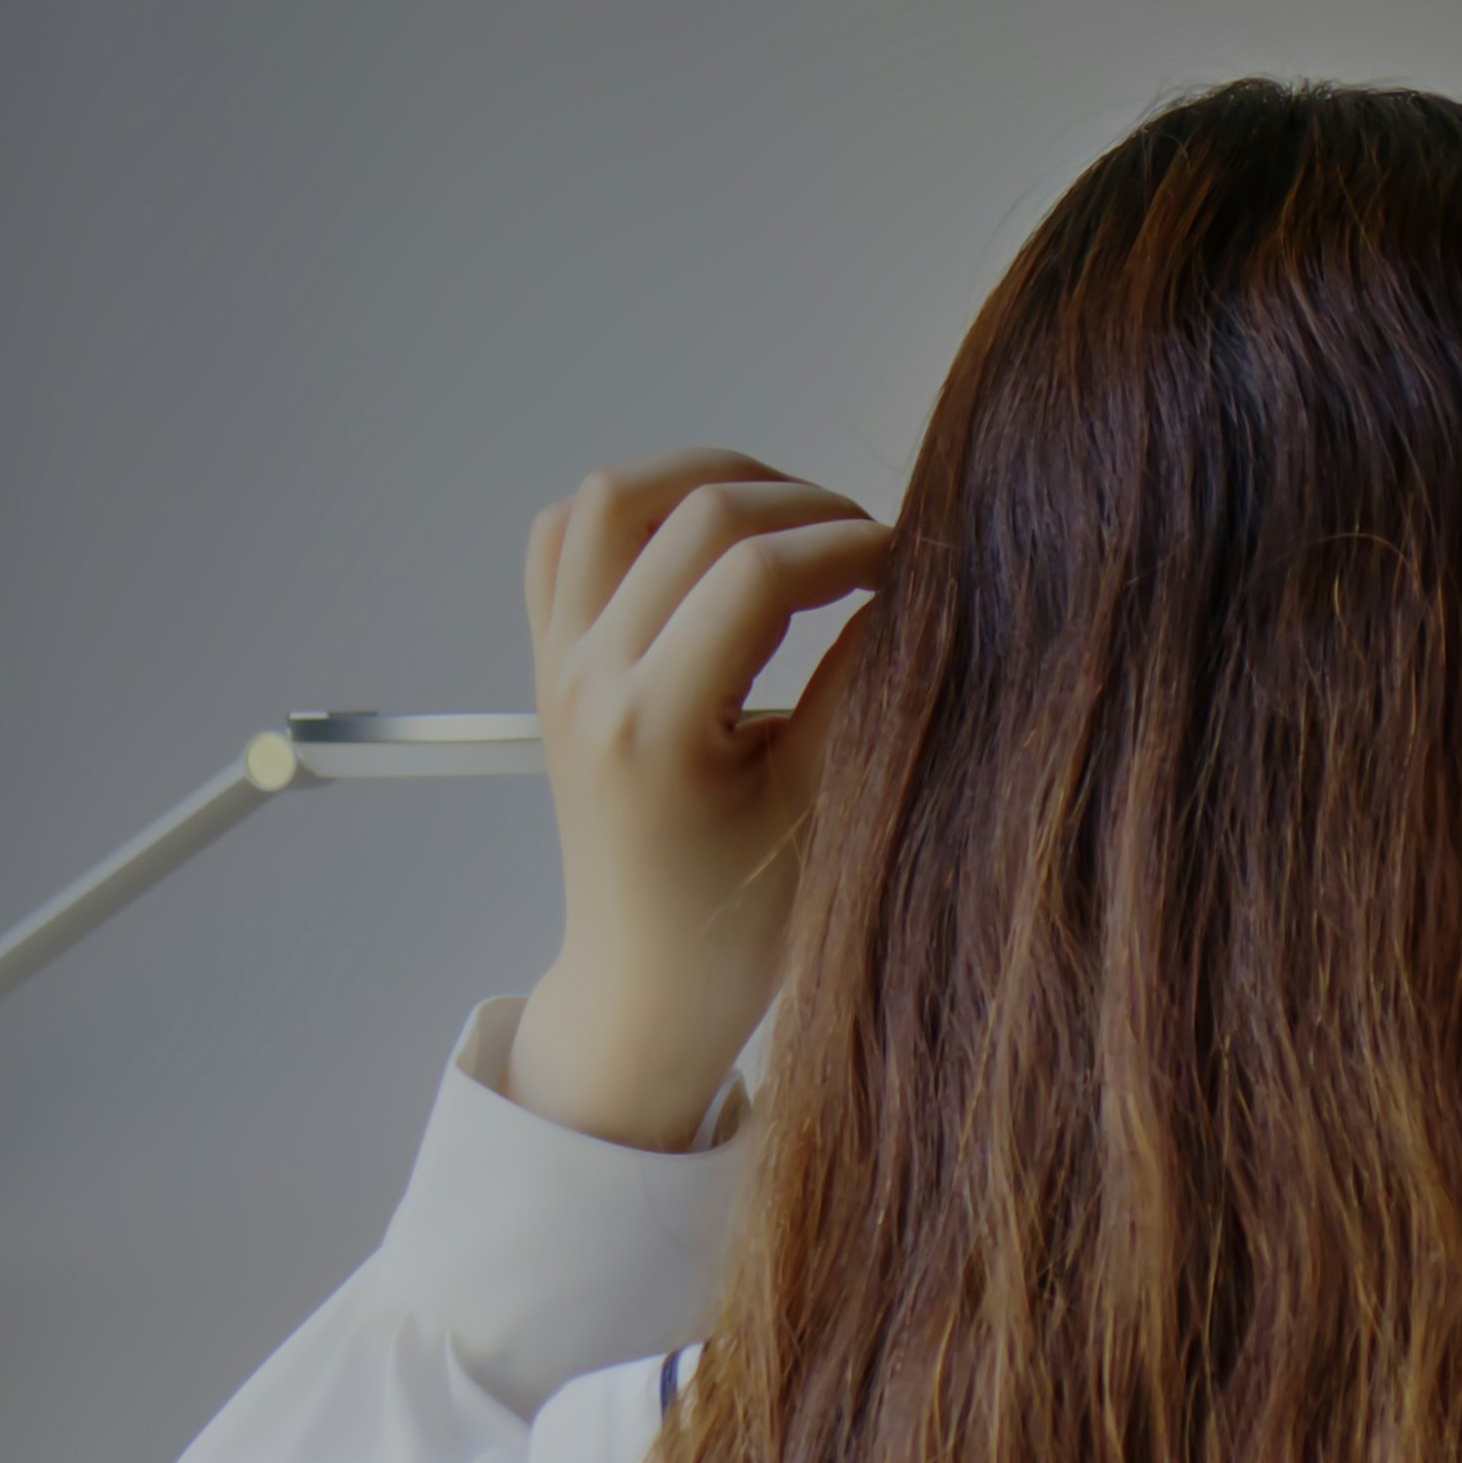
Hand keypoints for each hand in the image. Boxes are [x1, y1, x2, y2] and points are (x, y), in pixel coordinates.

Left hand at [504, 445, 890, 1149]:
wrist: (642, 983)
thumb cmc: (736, 926)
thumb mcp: (816, 810)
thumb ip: (854, 689)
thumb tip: (906, 588)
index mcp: (654, 724)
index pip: (757, 571)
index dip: (849, 545)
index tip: (910, 561)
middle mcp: (589, 677)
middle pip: (696, 515)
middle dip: (802, 507)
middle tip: (869, 546)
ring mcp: (558, 662)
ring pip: (615, 497)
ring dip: (711, 479)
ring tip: (788, 516)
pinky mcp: (551, 662)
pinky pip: (565, 538)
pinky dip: (631, 509)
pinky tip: (700, 538)